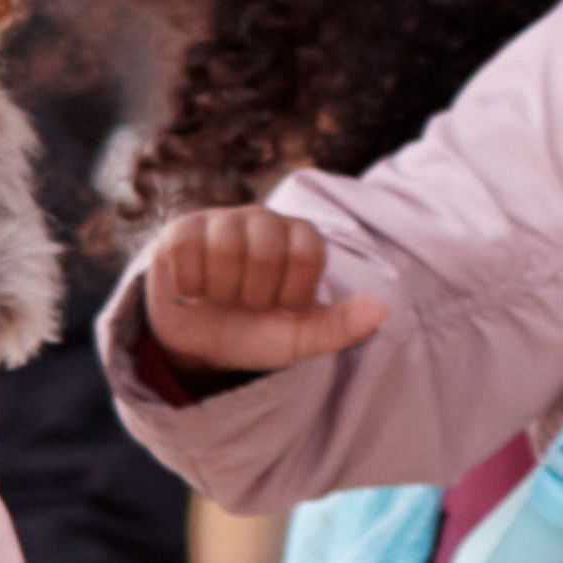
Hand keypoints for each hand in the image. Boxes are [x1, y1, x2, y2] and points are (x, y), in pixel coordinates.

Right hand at [138, 207, 388, 376]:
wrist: (202, 342)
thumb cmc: (258, 331)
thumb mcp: (300, 338)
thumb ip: (340, 327)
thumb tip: (380, 310)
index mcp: (302, 239)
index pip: (308, 255)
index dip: (292, 294)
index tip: (282, 308)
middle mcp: (265, 220)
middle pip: (267, 252)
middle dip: (255, 295)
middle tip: (247, 303)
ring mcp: (223, 220)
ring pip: (225, 247)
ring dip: (221, 289)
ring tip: (220, 296)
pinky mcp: (182, 229)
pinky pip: (186, 248)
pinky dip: (189, 282)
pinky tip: (194, 289)